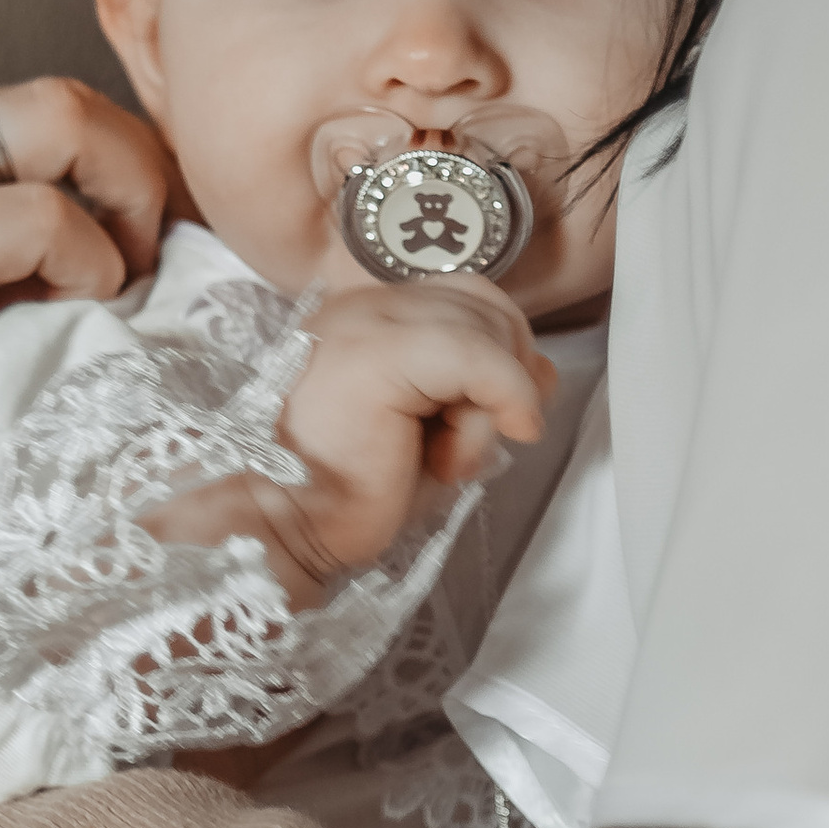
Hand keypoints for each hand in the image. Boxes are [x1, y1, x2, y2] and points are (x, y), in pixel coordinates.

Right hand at [0, 78, 169, 531]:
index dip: (114, 165)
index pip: (30, 108)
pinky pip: (36, 214)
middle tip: (154, 261)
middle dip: (138, 166)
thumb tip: (122, 252)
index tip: (147, 245)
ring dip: (124, 200)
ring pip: (58, 118)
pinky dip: (89, 260)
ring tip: (117, 290)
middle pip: (56, 94)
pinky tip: (78, 318)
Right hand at [276, 278, 557, 569]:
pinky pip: (477, 355)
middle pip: (485, 303)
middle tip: (465, 442)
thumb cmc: (352, 494)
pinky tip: (472, 451)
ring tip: (444, 457)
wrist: (286, 530)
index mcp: (371, 315)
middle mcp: (365, 304)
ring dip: (489, 402)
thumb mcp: (437, 430)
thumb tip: (543, 370)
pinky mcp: (378, 352)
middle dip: (504, 373)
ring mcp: (368, 321)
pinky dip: (500, 400)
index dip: (501, 354)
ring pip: (485, 328)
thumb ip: (484, 390)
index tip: (494, 418)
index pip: (468, 298)